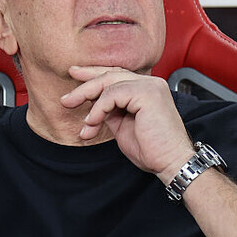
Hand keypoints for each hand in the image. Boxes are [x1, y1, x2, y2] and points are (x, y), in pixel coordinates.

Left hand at [60, 66, 194, 181]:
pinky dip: (99, 109)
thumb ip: (110, 111)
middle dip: (85, 85)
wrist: (170, 162)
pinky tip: (92, 123)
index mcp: (146, 89)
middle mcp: (150, 83)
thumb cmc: (152, 149)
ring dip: (88, 100)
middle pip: (110, 75)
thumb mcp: (122, 126)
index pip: (116, 75)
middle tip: (66, 99)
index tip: (74, 76)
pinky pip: (112, 94)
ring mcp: (150, 86)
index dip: (93, 75)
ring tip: (82, 121)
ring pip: (108, 82)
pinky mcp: (147, 93)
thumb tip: (91, 105)